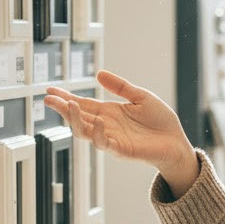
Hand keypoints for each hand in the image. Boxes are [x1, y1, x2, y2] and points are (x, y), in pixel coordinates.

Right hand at [43, 70, 199, 195]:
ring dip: (75, 120)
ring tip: (69, 105)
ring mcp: (112, 139)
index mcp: (109, 112)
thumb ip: (120, 87)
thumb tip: (99, 73)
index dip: (65, 98)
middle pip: (78, 118)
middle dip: (62, 108)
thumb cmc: (160, 121)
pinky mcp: (121, 150)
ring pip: (85, 132)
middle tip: (48, 99)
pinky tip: (98, 121)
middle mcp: (106, 126)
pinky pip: (104, 143)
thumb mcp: (140, 96)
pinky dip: (98, 133)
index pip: (82, 104)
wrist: (176, 141)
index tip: (50, 90)